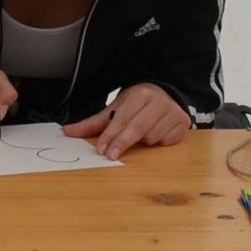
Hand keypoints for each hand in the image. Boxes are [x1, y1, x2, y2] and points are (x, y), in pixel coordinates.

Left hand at [62, 83, 190, 159]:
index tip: (101, 150)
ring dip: (143, 142)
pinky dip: (158, 142)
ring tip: (141, 134)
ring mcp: (173, 112)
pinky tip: (156, 133)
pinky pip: (166, 141)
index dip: (111, 135)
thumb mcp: (117, 108)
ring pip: (152, 137)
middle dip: (122, 143)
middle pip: (137, 128)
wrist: (167, 94)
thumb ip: (94, 123)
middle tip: (110, 156)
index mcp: (140, 94)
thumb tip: (68, 132)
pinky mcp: (183, 123)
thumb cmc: (138, 103)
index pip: (122, 118)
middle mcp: (158, 102)